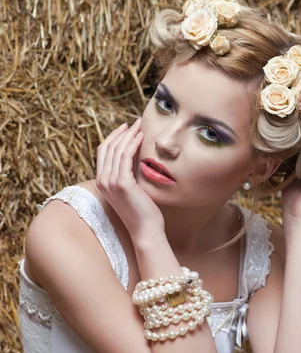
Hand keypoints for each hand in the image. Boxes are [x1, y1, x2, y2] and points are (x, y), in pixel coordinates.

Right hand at [96, 118, 165, 237]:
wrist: (146, 230)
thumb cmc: (142, 212)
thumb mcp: (131, 190)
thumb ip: (128, 175)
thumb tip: (135, 158)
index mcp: (101, 182)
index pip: (103, 152)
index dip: (113, 137)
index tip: (126, 128)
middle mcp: (102, 181)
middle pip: (108, 147)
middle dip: (122, 132)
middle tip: (136, 122)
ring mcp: (110, 182)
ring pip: (117, 150)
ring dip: (129, 135)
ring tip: (141, 126)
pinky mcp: (122, 183)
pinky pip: (125, 156)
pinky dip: (133, 143)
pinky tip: (142, 137)